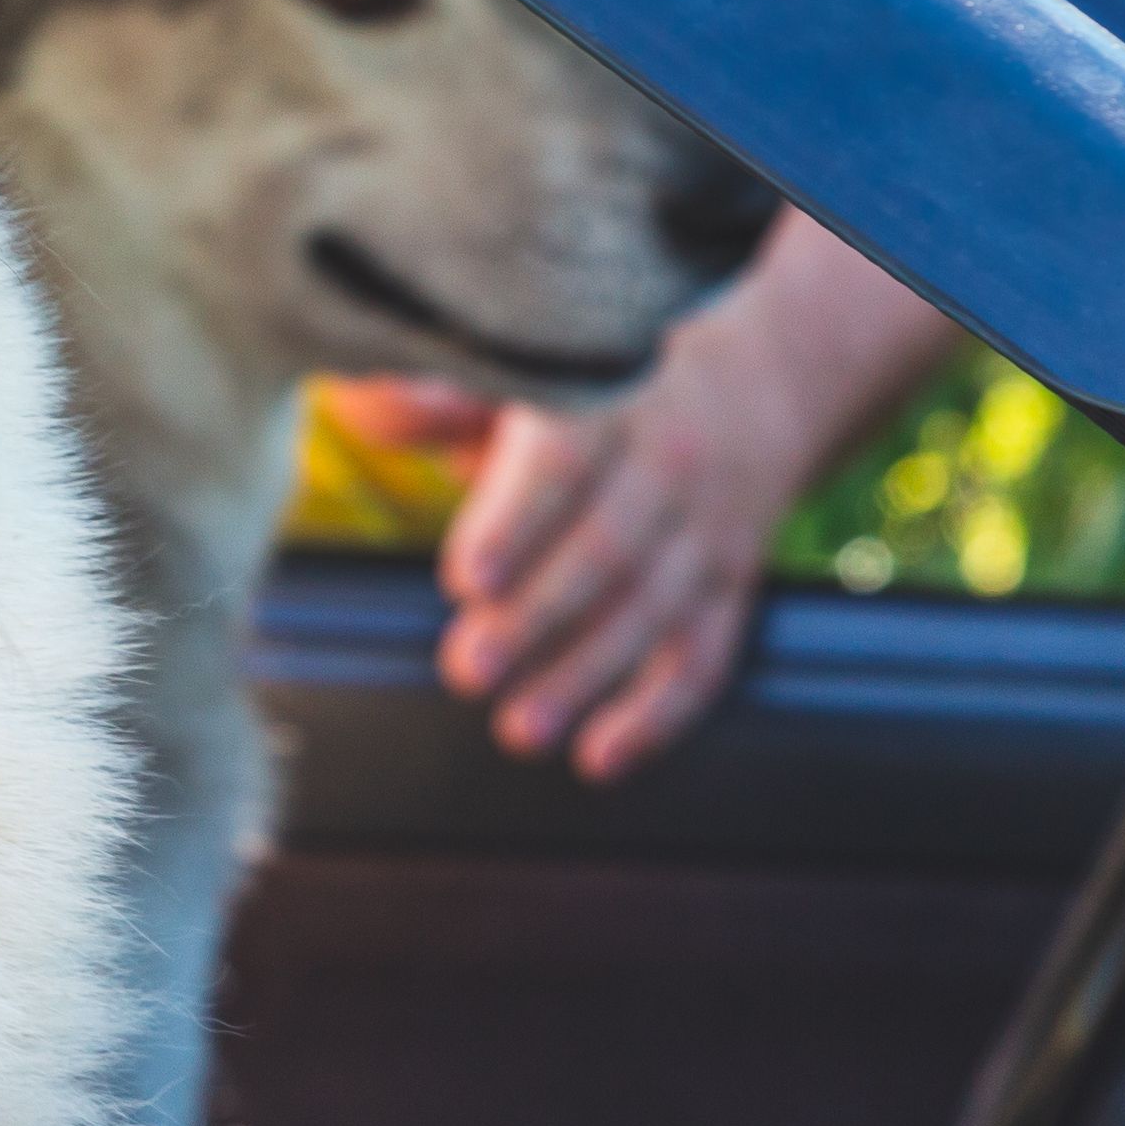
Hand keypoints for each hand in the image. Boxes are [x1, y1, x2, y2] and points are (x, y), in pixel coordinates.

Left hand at [322, 218, 956, 783]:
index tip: (466, 578)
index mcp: (606, 405)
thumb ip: (444, 396)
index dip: (515, 523)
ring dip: (587, 678)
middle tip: (468, 671)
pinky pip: (704, 656)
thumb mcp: (534, 369)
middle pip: (606, 549)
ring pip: (653, 611)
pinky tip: (603, 757)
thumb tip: (365, 410)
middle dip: (538, 618)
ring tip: (522, 729)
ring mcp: (706, 534)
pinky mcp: (731, 589)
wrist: (759, 386)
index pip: (565, 463)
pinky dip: (658, 715)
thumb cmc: (603, 387)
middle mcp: (665, 469)